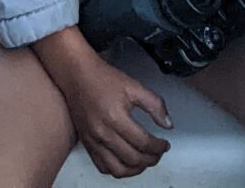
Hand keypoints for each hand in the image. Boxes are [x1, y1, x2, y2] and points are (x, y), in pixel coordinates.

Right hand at [43, 42, 170, 177]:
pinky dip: (117, 170)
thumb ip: (155, 105)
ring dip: (135, 169)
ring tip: (145, 161)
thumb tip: (168, 124)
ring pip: (118, 170)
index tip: (164, 144)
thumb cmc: (102, 78)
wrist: (77, 75)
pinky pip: (102, 167)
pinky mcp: (87, 143)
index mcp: (116, 118)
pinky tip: (126, 162)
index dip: (159, 147)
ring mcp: (93, 141)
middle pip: (133, 159)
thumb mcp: (134, 86)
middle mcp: (103, 133)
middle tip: (158, 153)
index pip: (143, 143)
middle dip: (151, 159)